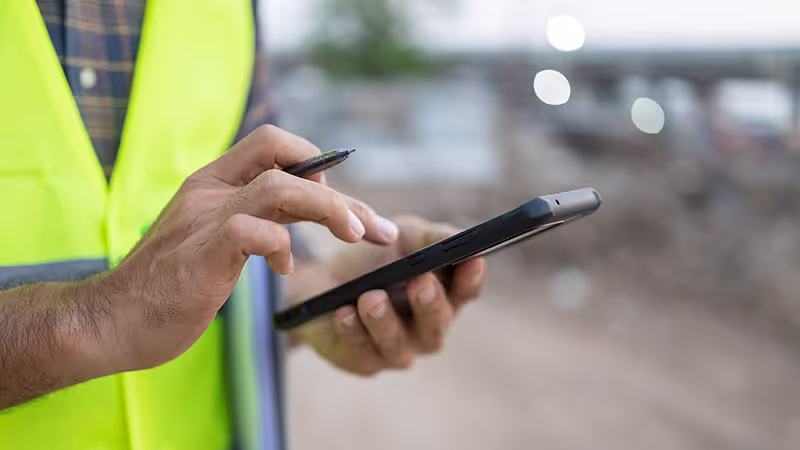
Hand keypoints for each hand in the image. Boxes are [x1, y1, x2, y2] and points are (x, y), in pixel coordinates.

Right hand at [87, 126, 393, 372]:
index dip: (313, 159)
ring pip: (278, 188)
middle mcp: (209, 192)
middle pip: (287, 165)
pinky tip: (286, 269)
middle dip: (343, 195)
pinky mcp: (198, 257)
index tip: (342, 197)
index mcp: (213, 182)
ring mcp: (202, 221)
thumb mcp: (218, 238)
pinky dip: (281, 245)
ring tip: (357, 235)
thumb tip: (310, 207)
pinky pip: (251, 232)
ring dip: (329, 209)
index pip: (271, 142)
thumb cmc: (171, 284)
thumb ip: (258, 217)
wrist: (110, 321)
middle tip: (376, 228)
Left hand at [294, 216, 487, 374]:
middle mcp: (426, 328)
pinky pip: (361, 351)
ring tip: (371, 297)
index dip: (472, 277)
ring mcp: (396, 349)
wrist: (321, 280)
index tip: (472, 260)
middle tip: (420, 282)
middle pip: (438, 323)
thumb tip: (464, 240)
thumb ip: (435, 238)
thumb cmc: (373, 260)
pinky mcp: (363, 361)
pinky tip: (344, 312)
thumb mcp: (405, 237)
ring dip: (384, 320)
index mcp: (444, 295)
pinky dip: (353, 331)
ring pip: (397, 344)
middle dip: (430, 303)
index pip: (468, 290)